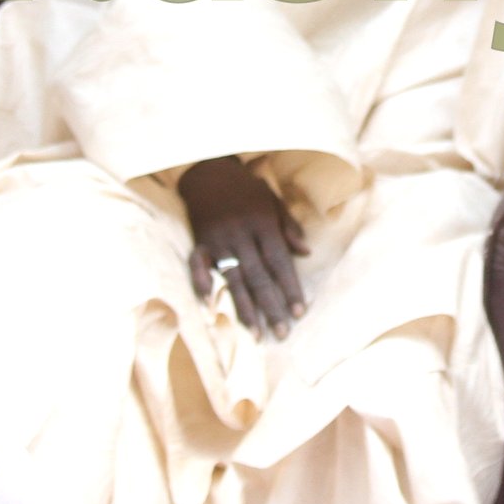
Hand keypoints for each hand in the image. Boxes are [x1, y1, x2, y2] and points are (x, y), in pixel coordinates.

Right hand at [181, 155, 308, 337]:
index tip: (299, 312)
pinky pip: (198, 267)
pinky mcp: (198, 242)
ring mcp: (217, 240)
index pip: (279, 262)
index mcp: (262, 223)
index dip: (290, 288)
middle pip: (259, 277)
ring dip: (244, 308)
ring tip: (256, 333)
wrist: (207, 169)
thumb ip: (288, 226)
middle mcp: (241, 234)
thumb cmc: (245, 187)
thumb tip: (306, 252)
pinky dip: (202, 285)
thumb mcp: (271, 199)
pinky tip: (209, 307)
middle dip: (271, 307)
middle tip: (282, 334)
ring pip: (233, 279)